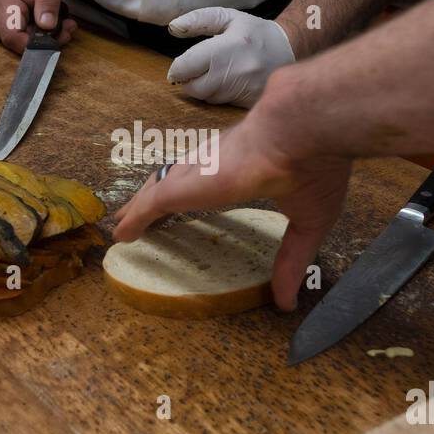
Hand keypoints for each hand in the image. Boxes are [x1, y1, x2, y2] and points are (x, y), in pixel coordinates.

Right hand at [0, 0, 76, 53]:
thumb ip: (48, 1)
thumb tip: (47, 25)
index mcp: (4, 1)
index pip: (11, 36)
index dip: (33, 44)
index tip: (57, 38)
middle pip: (17, 42)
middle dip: (45, 40)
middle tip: (68, 26)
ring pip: (21, 43)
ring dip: (44, 37)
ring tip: (59, 20)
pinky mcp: (1, 29)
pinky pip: (21, 39)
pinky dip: (38, 35)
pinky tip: (47, 22)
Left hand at [113, 88, 350, 310]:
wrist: (303, 131)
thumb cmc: (312, 166)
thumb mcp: (308, 220)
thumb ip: (292, 260)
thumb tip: (288, 303)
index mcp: (244, 166)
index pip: (210, 177)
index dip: (194, 189)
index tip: (185, 201)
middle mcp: (214, 164)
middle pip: (176, 180)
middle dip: (156, 195)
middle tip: (137, 213)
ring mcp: (196, 172)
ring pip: (158, 189)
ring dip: (139, 206)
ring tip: (123, 220)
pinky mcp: (184, 185)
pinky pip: (150, 205)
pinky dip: (135, 219)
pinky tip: (121, 234)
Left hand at [166, 8, 295, 107]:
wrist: (291, 50)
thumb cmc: (255, 33)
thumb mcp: (228, 18)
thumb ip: (198, 20)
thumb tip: (173, 28)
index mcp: (226, 48)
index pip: (186, 66)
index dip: (177, 68)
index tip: (178, 67)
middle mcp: (234, 72)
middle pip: (193, 88)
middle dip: (188, 81)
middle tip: (193, 72)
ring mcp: (242, 90)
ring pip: (206, 98)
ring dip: (203, 88)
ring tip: (213, 74)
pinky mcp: (248, 103)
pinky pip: (222, 104)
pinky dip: (218, 95)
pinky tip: (226, 83)